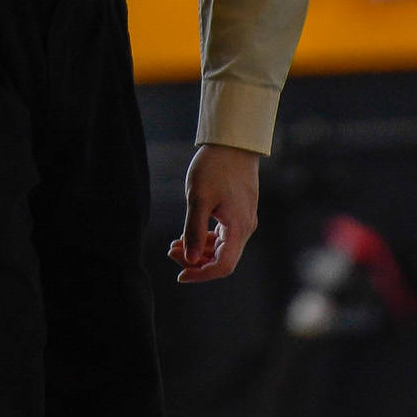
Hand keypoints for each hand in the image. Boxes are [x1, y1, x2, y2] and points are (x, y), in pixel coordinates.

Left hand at [169, 143, 258, 282]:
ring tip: (175, 243)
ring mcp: (243, 220)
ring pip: (221, 248)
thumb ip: (193, 230)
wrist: (233, 142)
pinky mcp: (239, 212)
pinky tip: (188, 233)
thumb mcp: (198, 198)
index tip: (179, 275)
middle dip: (195, 261)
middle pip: (221, 259)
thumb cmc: (215, 167)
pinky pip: (223, 235)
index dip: (200, 274)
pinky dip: (205, 238)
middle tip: (170, 251)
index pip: (222, 266)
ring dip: (199, 250)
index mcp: (238, 228)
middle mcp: (245, 228)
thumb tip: (189, 258)